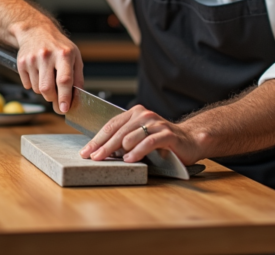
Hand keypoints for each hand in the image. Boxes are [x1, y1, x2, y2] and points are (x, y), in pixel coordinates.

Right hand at [14, 23, 83, 114]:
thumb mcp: (75, 57)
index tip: (64, 109)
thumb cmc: (58, 46)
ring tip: (47, 77)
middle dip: (52, 98)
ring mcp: (32, 59)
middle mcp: (47, 56)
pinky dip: (33, 84)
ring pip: (37, 89)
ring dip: (43, 90)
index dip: (64, 97)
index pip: (64, 80)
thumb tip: (77, 98)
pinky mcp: (21, 62)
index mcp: (64, 54)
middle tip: (56, 98)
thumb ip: (77, 78)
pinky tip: (38, 73)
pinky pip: (27, 84)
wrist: (36, 31)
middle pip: (47, 88)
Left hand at [79, 105, 201, 165]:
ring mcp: (156, 123)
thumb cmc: (161, 141)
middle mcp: (145, 115)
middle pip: (118, 132)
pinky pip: (148, 143)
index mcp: (135, 113)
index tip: (86, 152)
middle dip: (103, 147)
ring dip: (119, 150)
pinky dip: (137, 152)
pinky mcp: (167, 134)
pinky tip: (129, 160)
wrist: (189, 141)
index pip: (111, 125)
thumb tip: (100, 151)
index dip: (97, 139)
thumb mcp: (139, 136)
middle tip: (93, 158)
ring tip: (112, 161)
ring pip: (130, 137)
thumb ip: (123, 139)